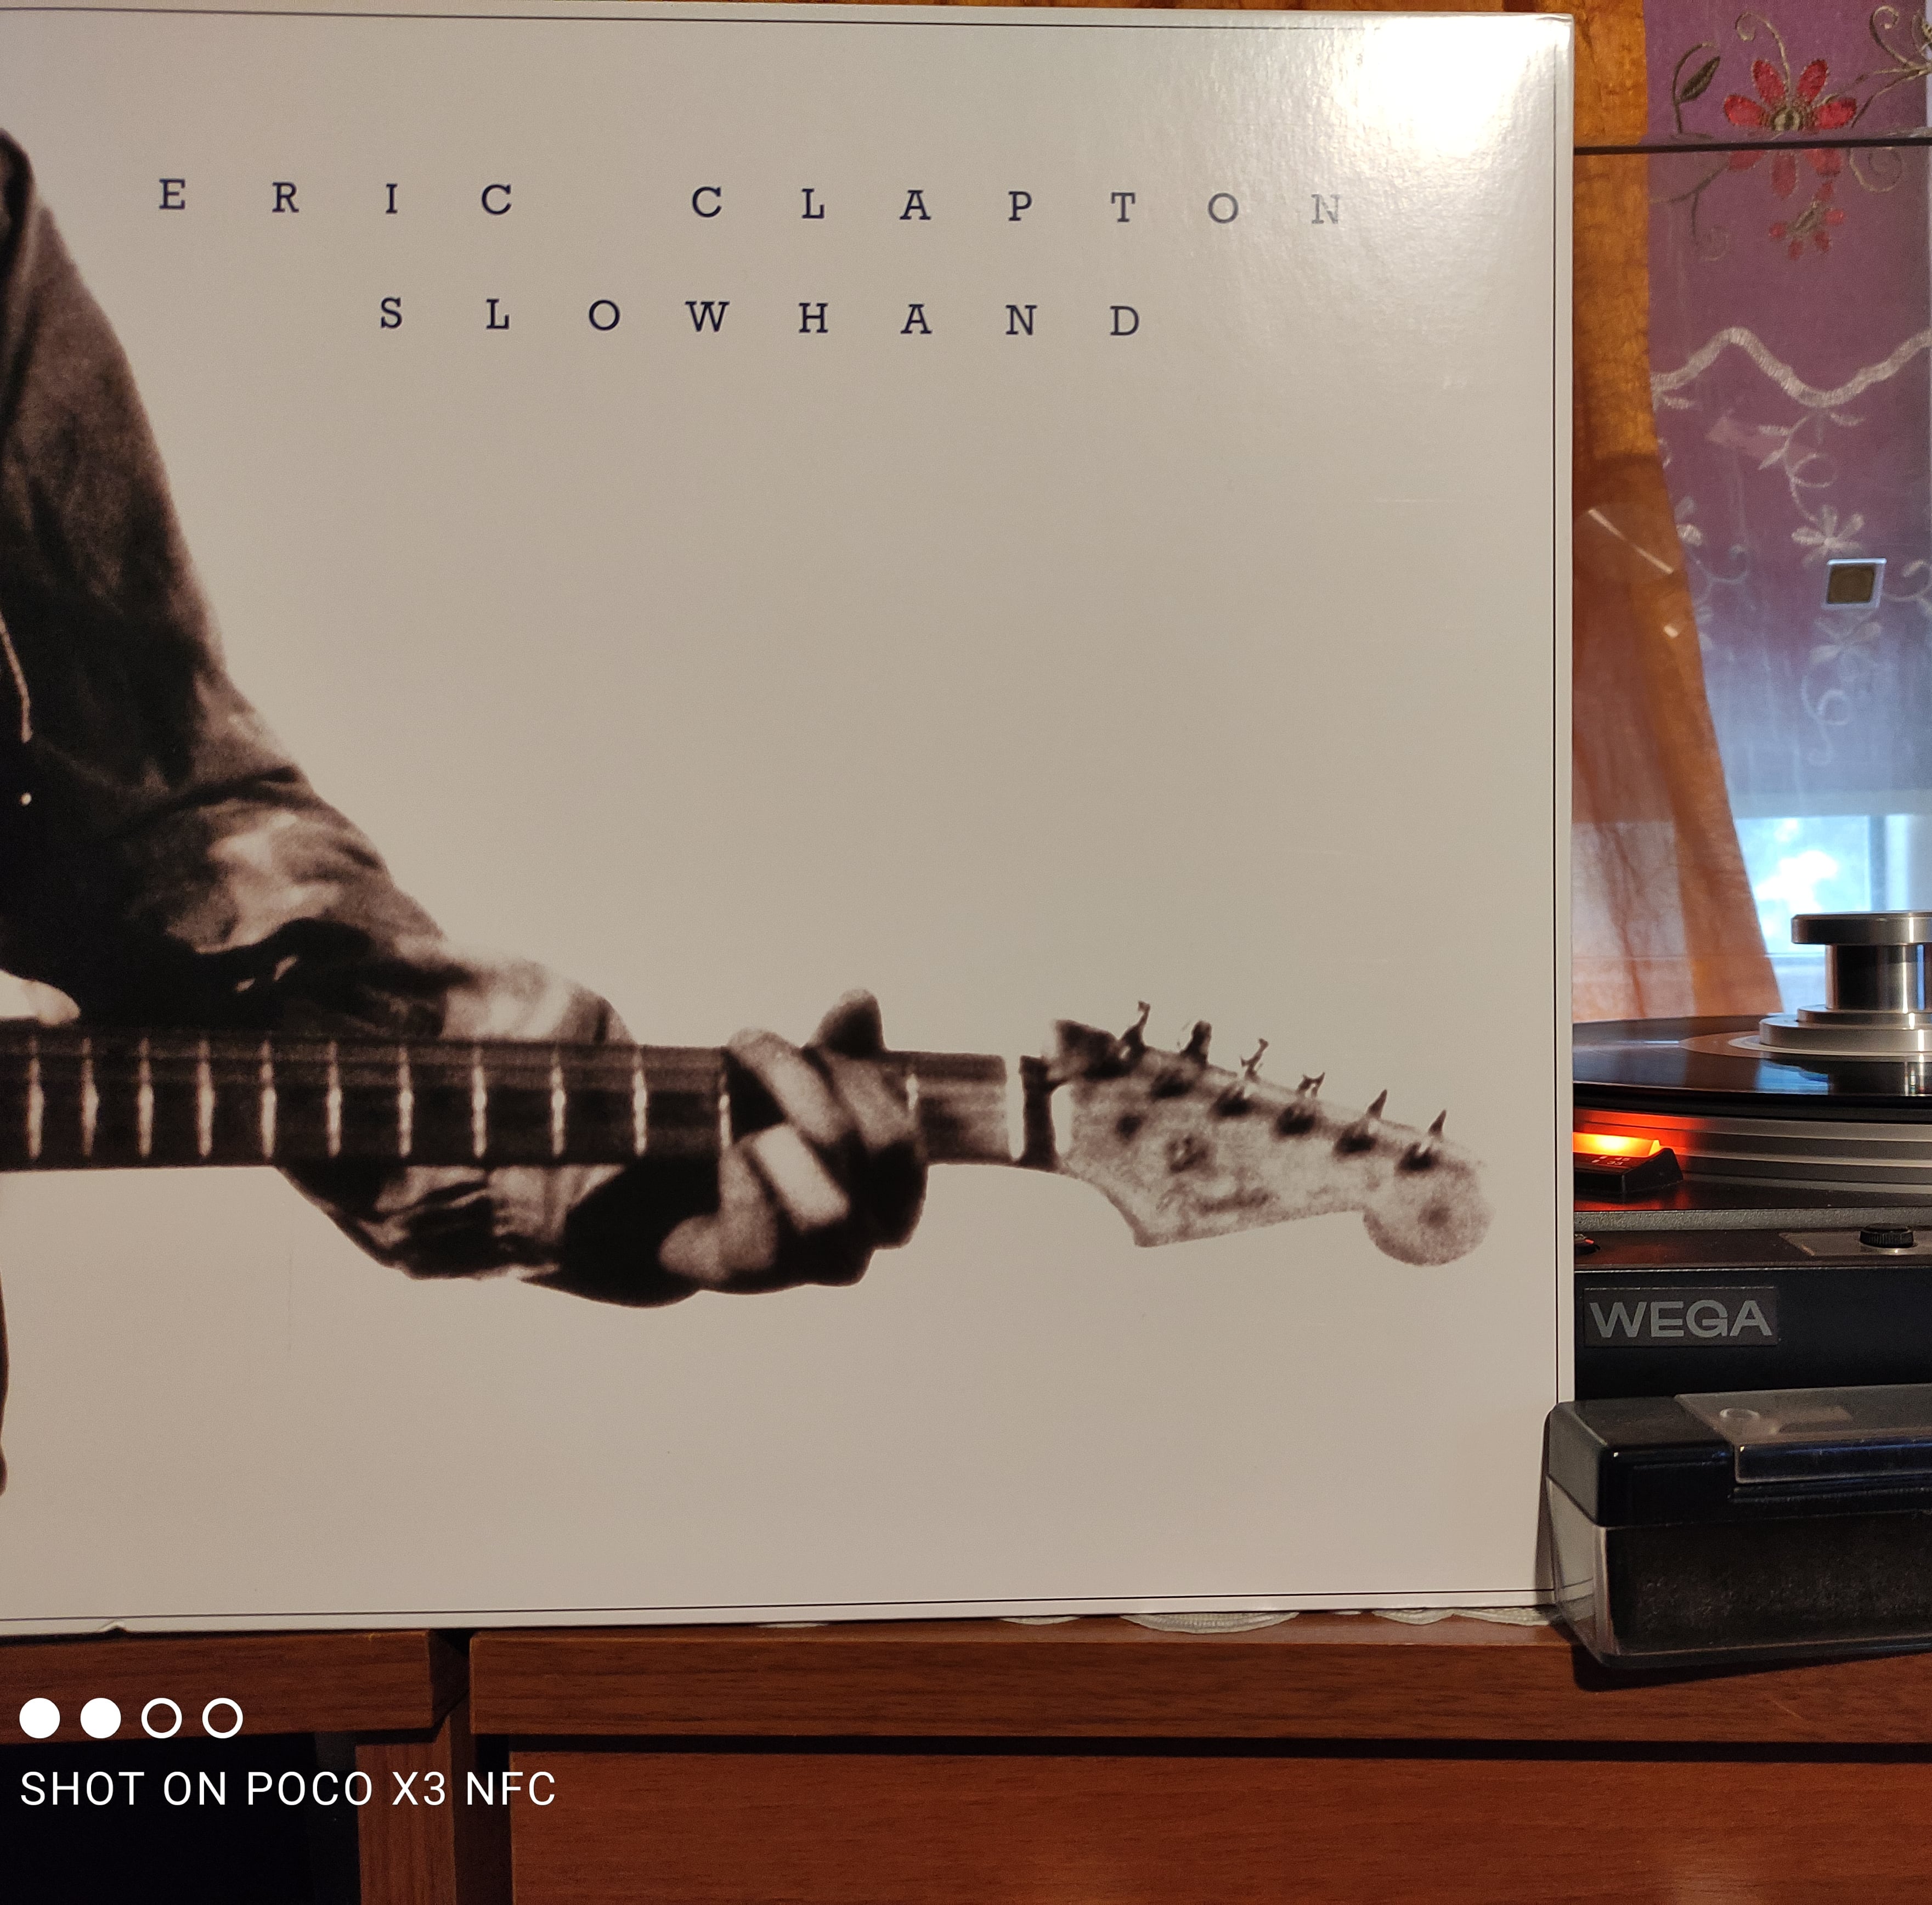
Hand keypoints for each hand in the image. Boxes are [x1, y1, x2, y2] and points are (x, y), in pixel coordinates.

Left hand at [656, 990, 924, 1292]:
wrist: (626, 1182)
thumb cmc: (723, 1124)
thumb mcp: (785, 1080)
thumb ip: (834, 1047)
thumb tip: (861, 1001)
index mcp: (872, 1191)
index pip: (902, 1151)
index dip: (876, 1095)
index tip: (821, 1043)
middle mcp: (844, 1239)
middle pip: (871, 1170)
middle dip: (821, 1096)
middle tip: (752, 1047)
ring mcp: (789, 1264)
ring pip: (833, 1213)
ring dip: (788, 1138)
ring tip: (736, 1106)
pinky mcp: (728, 1272)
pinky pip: (761, 1244)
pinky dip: (750, 1186)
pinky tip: (727, 1152)